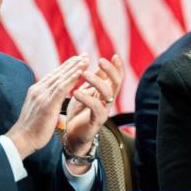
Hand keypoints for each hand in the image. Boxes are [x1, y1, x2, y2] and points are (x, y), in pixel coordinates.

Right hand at [6, 55, 88, 158]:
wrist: (21, 140)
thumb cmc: (31, 130)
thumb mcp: (39, 112)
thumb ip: (46, 103)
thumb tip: (54, 103)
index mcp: (36, 91)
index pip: (53, 76)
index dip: (66, 67)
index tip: (77, 60)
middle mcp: (38, 89)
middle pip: (58, 73)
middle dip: (72, 63)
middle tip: (84, 55)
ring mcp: (42, 95)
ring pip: (61, 78)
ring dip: (75, 67)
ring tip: (86, 59)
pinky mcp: (47, 103)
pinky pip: (62, 88)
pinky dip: (72, 78)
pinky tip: (81, 72)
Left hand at [64, 55, 124, 172]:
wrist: (73, 135)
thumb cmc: (80, 112)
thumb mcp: (87, 92)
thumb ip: (94, 80)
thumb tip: (100, 63)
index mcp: (106, 93)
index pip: (117, 78)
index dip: (118, 67)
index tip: (114, 55)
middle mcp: (108, 101)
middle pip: (117, 83)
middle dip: (110, 70)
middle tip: (100, 60)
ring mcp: (104, 111)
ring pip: (107, 94)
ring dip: (96, 81)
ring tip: (84, 74)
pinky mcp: (96, 121)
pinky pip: (95, 108)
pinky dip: (87, 98)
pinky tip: (76, 92)